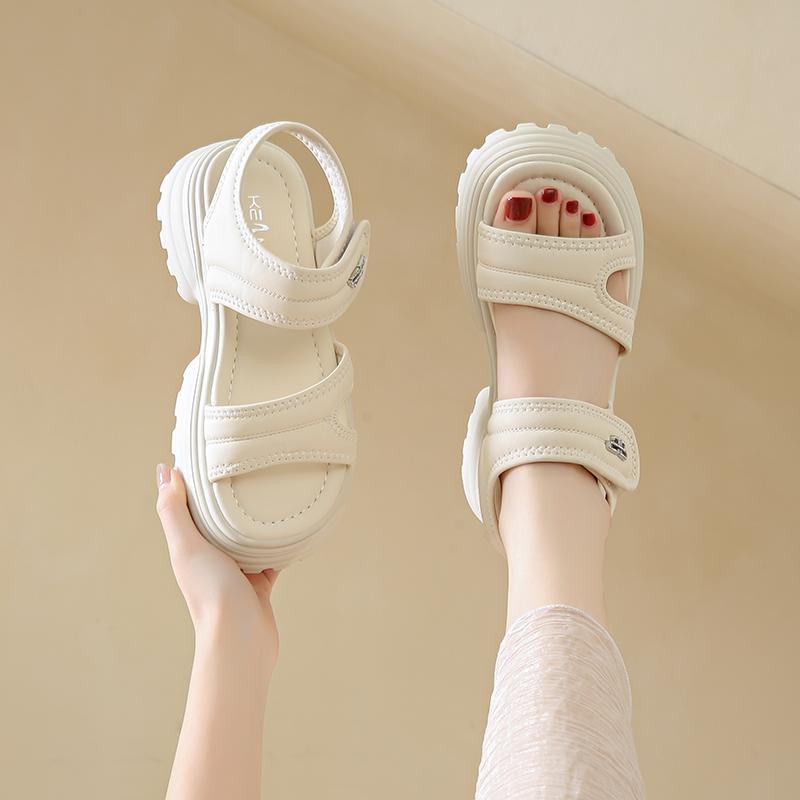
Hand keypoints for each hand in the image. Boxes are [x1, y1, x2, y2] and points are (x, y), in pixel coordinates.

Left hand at [155, 465, 278, 671]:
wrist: (241, 639)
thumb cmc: (211, 593)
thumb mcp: (187, 546)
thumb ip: (173, 510)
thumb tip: (164, 471)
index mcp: (187, 547)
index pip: (187, 506)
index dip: (192, 480)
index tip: (206, 450)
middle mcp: (208, 558)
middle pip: (216, 520)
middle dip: (226, 496)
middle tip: (245, 465)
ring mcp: (234, 571)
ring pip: (244, 536)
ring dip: (253, 518)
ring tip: (270, 490)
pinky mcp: (258, 583)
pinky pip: (270, 555)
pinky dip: (278, 543)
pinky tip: (291, 528)